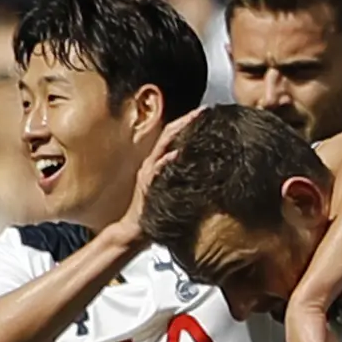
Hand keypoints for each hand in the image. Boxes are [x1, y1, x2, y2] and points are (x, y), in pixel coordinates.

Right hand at [124, 107, 204, 231]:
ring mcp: (147, 173)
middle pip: (169, 135)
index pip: (173, 137)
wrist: (134, 230)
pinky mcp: (145, 186)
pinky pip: (155, 171)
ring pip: (162, 147)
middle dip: (186, 121)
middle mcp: (151, 163)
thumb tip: (204, 169)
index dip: (188, 123)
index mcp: (158, 162)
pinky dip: (166, 161)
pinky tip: (177, 154)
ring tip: (192, 121)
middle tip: (203, 111)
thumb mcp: (171, 189)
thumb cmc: (154, 211)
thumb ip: (180, 176)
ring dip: (177, 134)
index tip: (207, 113)